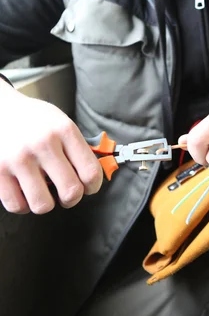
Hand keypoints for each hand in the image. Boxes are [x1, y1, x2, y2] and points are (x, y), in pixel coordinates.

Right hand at [0, 81, 102, 213]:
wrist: (0, 109)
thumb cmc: (35, 120)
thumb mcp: (61, 122)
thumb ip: (76, 147)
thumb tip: (92, 177)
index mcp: (64, 130)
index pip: (91, 171)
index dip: (93, 186)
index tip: (88, 187)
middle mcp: (43, 144)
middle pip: (71, 192)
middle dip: (71, 198)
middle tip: (65, 192)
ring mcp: (19, 159)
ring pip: (43, 205)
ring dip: (46, 203)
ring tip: (43, 191)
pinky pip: (17, 206)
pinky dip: (23, 205)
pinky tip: (25, 192)